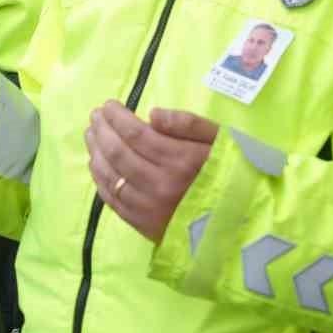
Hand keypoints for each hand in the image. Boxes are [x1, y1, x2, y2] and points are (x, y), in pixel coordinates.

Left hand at [86, 104, 217, 243]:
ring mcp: (149, 209)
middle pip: (118, 152)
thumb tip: (153, 114)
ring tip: (92, 134)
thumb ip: (190, 125)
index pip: (136, 133)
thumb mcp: (222, 142)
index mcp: (180, 161)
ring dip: (95, 151)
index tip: (109, 105)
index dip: (117, 117)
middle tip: (95, 115)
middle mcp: (160, 185)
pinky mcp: (143, 226)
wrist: (241, 227)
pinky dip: (99, 179)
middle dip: (102, 130)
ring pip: (110, 176)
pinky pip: (112, 200)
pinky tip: (96, 164)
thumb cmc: (230, 177)